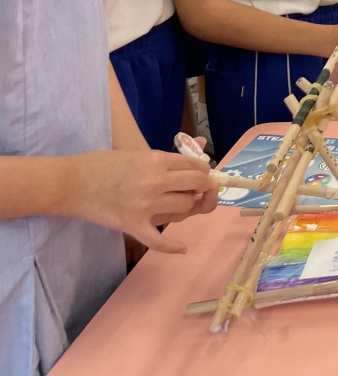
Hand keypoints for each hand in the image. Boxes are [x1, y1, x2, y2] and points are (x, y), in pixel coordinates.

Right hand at [66, 150, 215, 253]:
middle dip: (204, 186)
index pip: (195, 166)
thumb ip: (167, 158)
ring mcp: (145, 205)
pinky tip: (183, 248)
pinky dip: (172, 246)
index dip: (203, 171)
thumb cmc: (103, 163)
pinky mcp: (132, 225)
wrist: (71, 183)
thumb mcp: (137, 152)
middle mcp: (156, 181)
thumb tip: (198, 155)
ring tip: (180, 203)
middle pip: (197, 186)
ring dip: (188, 206)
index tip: (202, 174)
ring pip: (185, 207)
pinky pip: (158, 240)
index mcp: (157, 160)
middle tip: (199, 189)